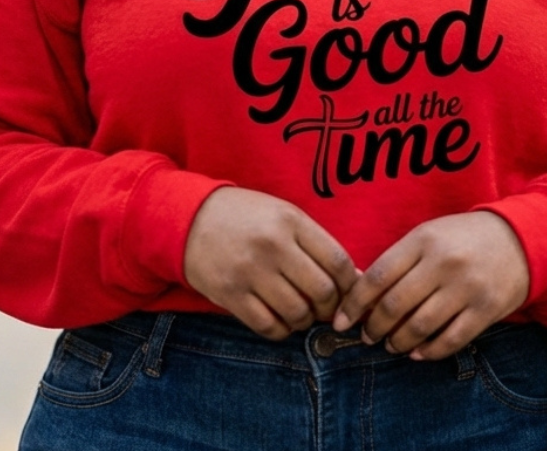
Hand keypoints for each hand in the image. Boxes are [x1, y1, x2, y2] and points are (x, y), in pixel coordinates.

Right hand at [183, 187, 358, 339]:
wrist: (190, 218)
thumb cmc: (247, 217)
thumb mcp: (284, 216)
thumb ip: (317, 244)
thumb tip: (356, 279)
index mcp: (291, 221)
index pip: (338, 261)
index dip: (350, 284)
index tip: (346, 291)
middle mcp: (273, 245)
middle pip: (322, 291)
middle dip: (330, 308)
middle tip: (324, 307)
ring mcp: (250, 271)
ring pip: (298, 314)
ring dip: (305, 321)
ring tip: (300, 312)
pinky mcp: (231, 295)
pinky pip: (269, 327)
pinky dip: (282, 331)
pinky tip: (280, 320)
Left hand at [332, 211, 529, 360]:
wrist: (518, 239)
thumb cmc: (461, 238)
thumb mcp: (428, 235)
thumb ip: (399, 260)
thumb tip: (362, 296)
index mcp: (423, 240)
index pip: (378, 275)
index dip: (354, 302)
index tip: (341, 320)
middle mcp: (443, 263)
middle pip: (395, 305)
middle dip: (374, 327)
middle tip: (367, 336)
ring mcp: (466, 287)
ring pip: (420, 326)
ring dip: (399, 342)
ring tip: (391, 345)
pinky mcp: (485, 310)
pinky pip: (450, 340)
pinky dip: (429, 351)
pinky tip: (417, 353)